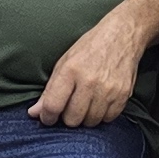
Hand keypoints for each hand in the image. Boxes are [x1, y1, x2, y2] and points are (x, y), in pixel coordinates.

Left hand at [31, 7, 150, 127]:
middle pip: (72, 119)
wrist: (123, 35)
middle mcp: (90, 81)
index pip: (53, 106)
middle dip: (68, 117)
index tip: (48, 117)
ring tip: (87, 102)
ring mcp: (108, 89)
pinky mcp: (123, 94)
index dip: (47, 117)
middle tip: (70, 107)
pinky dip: (102, 115)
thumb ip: (49, 90)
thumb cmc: (90, 48)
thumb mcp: (64, 62)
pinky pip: (108, 119)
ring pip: (90, 122)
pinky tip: (100, 102)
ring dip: (86, 117)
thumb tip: (34, 113)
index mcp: (71, 70)